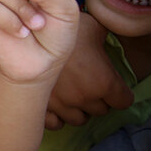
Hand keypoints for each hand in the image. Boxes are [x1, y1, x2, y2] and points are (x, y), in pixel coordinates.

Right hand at [45, 12, 132, 128]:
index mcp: (103, 82)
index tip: (113, 84)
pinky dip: (57, 117)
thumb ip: (105, 39)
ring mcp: (61, 105)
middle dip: (98, 99)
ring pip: (78, 119)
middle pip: (100, 110)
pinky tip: (56, 104)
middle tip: (89, 84)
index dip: (120, 92)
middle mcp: (84, 98)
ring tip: (72, 95)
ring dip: (78, 109)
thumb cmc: (63, 29)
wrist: (27, 34)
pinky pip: (54, 123)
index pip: (123, 101)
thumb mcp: (93, 27)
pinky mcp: (41, 107)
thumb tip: (107, 40)